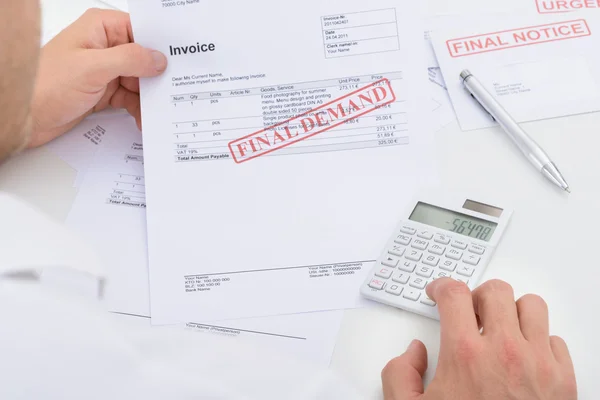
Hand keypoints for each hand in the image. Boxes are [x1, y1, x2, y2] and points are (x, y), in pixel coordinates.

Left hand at [29, 9, 166, 146]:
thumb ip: (129, 60)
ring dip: (150, 98)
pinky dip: (139, 109)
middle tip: (173, 92)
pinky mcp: (103, 91)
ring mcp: (105, 70)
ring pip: (141, 81)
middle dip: (158, 77)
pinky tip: (145, 120)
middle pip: (145, 58)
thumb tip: (158, 59)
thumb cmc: (45, 85)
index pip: (142, 30)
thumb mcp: (92, 68)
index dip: (162, 45)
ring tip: (158, 113)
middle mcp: (104, 46)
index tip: (180, 60)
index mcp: (100, 28)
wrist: (25, 116)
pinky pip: (131, 98)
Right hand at [382, 279, 576, 399]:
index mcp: (465, 354)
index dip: (441, 286)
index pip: (454, 293)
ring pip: (532, 307)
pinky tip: (524, 356)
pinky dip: (539, 341)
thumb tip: (414, 354)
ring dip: (513, 312)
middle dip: (477, 296)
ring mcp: (539, 364)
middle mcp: (505, 351)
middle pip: (495, 291)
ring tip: (500, 328)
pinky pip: (556, 341)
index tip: (438, 292)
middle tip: (469, 311)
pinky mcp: (563, 381)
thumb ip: (399, 375)